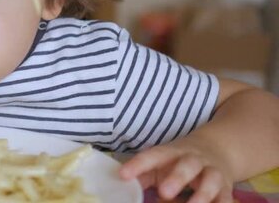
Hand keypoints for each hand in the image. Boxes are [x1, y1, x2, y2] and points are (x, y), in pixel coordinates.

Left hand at [119, 139, 233, 202]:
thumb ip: (142, 175)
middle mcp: (194, 160)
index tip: (123, 174)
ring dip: (202, 195)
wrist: (218, 150)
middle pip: (186, 166)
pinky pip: (226, 198)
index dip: (138, 164)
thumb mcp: (160, 163)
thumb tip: (120, 184)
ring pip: (211, 181)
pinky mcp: (227, 189)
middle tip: (163, 192)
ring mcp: (212, 173)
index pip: (153, 156)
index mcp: (172, 153)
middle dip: (176, 178)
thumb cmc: (179, 161)